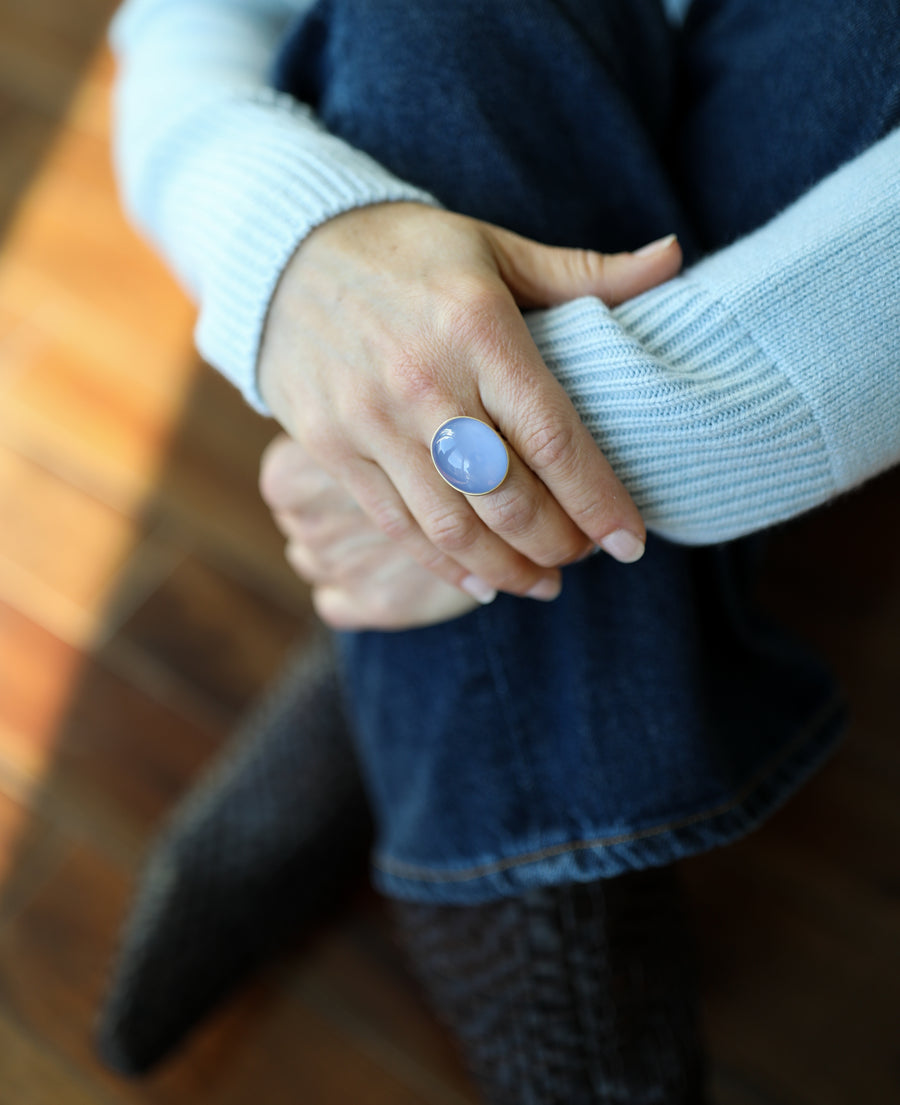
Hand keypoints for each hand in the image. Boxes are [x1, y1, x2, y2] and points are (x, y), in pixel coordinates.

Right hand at [259, 202, 680, 602]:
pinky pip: (397, 525)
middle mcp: (425, 381)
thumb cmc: (407, 251)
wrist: (283, 251)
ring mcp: (371, 420)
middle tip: (586, 557)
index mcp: (479, 329)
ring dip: (509, 569)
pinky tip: (483, 582)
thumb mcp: (496, 246)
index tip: (631, 542)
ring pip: (454, 525)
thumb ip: (584, 273)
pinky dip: (445, 565)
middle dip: (559, 543)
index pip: (555, 437)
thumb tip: (675, 257)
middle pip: (509, 496)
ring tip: (545, 586)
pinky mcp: (330, 448)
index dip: (599, 501)